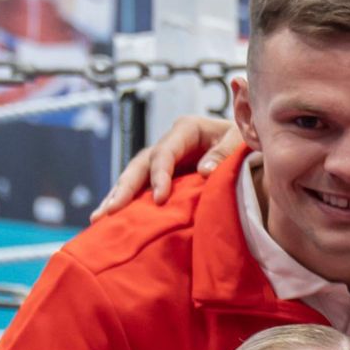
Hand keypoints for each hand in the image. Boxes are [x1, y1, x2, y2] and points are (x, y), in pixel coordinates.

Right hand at [93, 115, 238, 220]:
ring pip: (134, 176)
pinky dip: (129, 202)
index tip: (159, 199)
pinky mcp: (165, 176)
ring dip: (117, 196)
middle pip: (140, 164)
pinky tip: (113, 220)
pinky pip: (142, 188)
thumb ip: (225, 154)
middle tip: (111, 211)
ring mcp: (164, 160)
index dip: (159, 175)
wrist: (249, 145)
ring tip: (100, 219)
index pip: (165, 152)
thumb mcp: (241, 140)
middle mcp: (170, 143)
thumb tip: (204, 171)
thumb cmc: (247, 139)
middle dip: (125, 188)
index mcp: (187, 129)